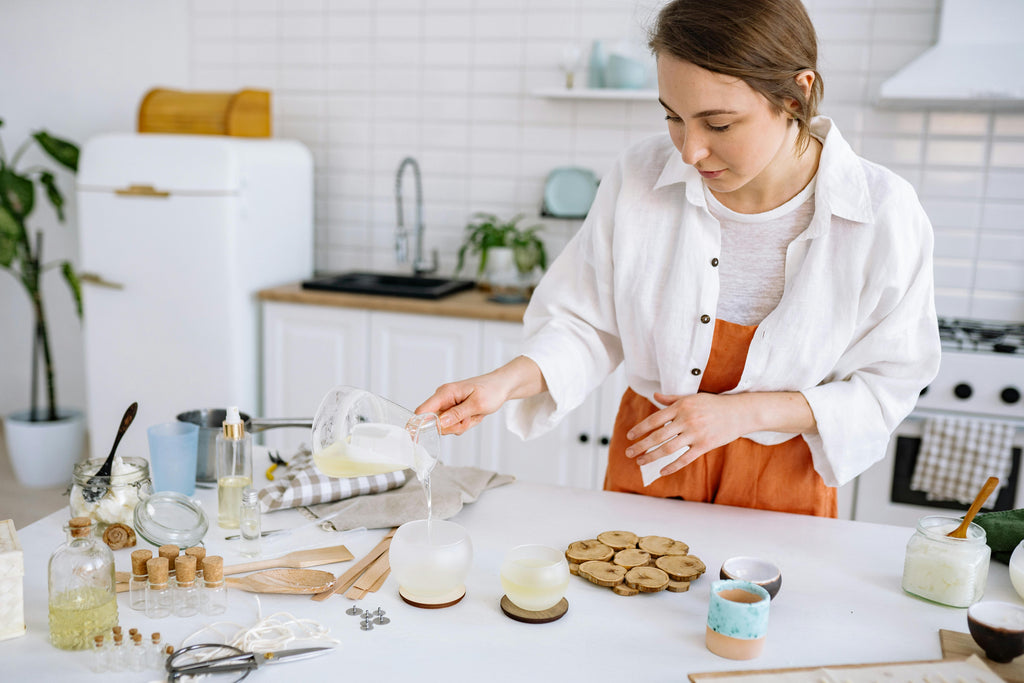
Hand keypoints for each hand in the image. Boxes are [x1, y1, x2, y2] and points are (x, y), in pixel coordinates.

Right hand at [415, 375, 510, 434]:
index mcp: (446, 393)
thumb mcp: (477, 404)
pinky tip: (474, 415)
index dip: (418, 424)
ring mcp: (448, 405)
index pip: (423, 410)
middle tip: (470, 418)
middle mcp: (443, 398)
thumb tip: (440, 423)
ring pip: (446, 426)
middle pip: (436, 423)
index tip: (416, 437)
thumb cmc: (491, 391)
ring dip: (462, 425)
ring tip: (474, 414)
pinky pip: (453, 424)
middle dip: (454, 426)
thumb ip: (457, 414)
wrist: (501, 386)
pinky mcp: (453, 410)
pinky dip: (465, 423)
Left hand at [623, 391, 815, 476]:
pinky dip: (672, 466)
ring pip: (669, 448)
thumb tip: (654, 396)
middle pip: (658, 436)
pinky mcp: (705, 445)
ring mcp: (696, 433)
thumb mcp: (692, 397)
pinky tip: (661, 472)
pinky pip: (685, 459)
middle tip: (629, 452)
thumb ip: (672, 399)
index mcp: (681, 406)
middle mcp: (686, 420)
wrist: (740, 412)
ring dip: (652, 457)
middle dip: (641, 445)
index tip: (629, 436)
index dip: (640, 429)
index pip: (655, 419)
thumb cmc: (714, 404)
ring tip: (640, 462)